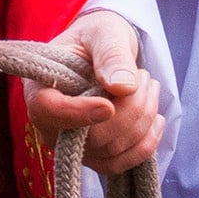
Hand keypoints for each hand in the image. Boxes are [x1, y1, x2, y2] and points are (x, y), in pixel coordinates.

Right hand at [25, 10, 163, 175]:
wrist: (104, 52)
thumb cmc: (98, 37)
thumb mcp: (105, 33)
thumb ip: (112, 55)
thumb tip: (123, 87)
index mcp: (41, 86)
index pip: (48, 110)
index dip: (78, 114)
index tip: (109, 106)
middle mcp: (50, 123)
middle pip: (90, 138)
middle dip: (129, 111)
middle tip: (145, 77)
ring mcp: (71, 144)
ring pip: (111, 151)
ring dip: (142, 120)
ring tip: (150, 85)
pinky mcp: (94, 155)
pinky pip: (119, 164)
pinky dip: (145, 144)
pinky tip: (157, 120)